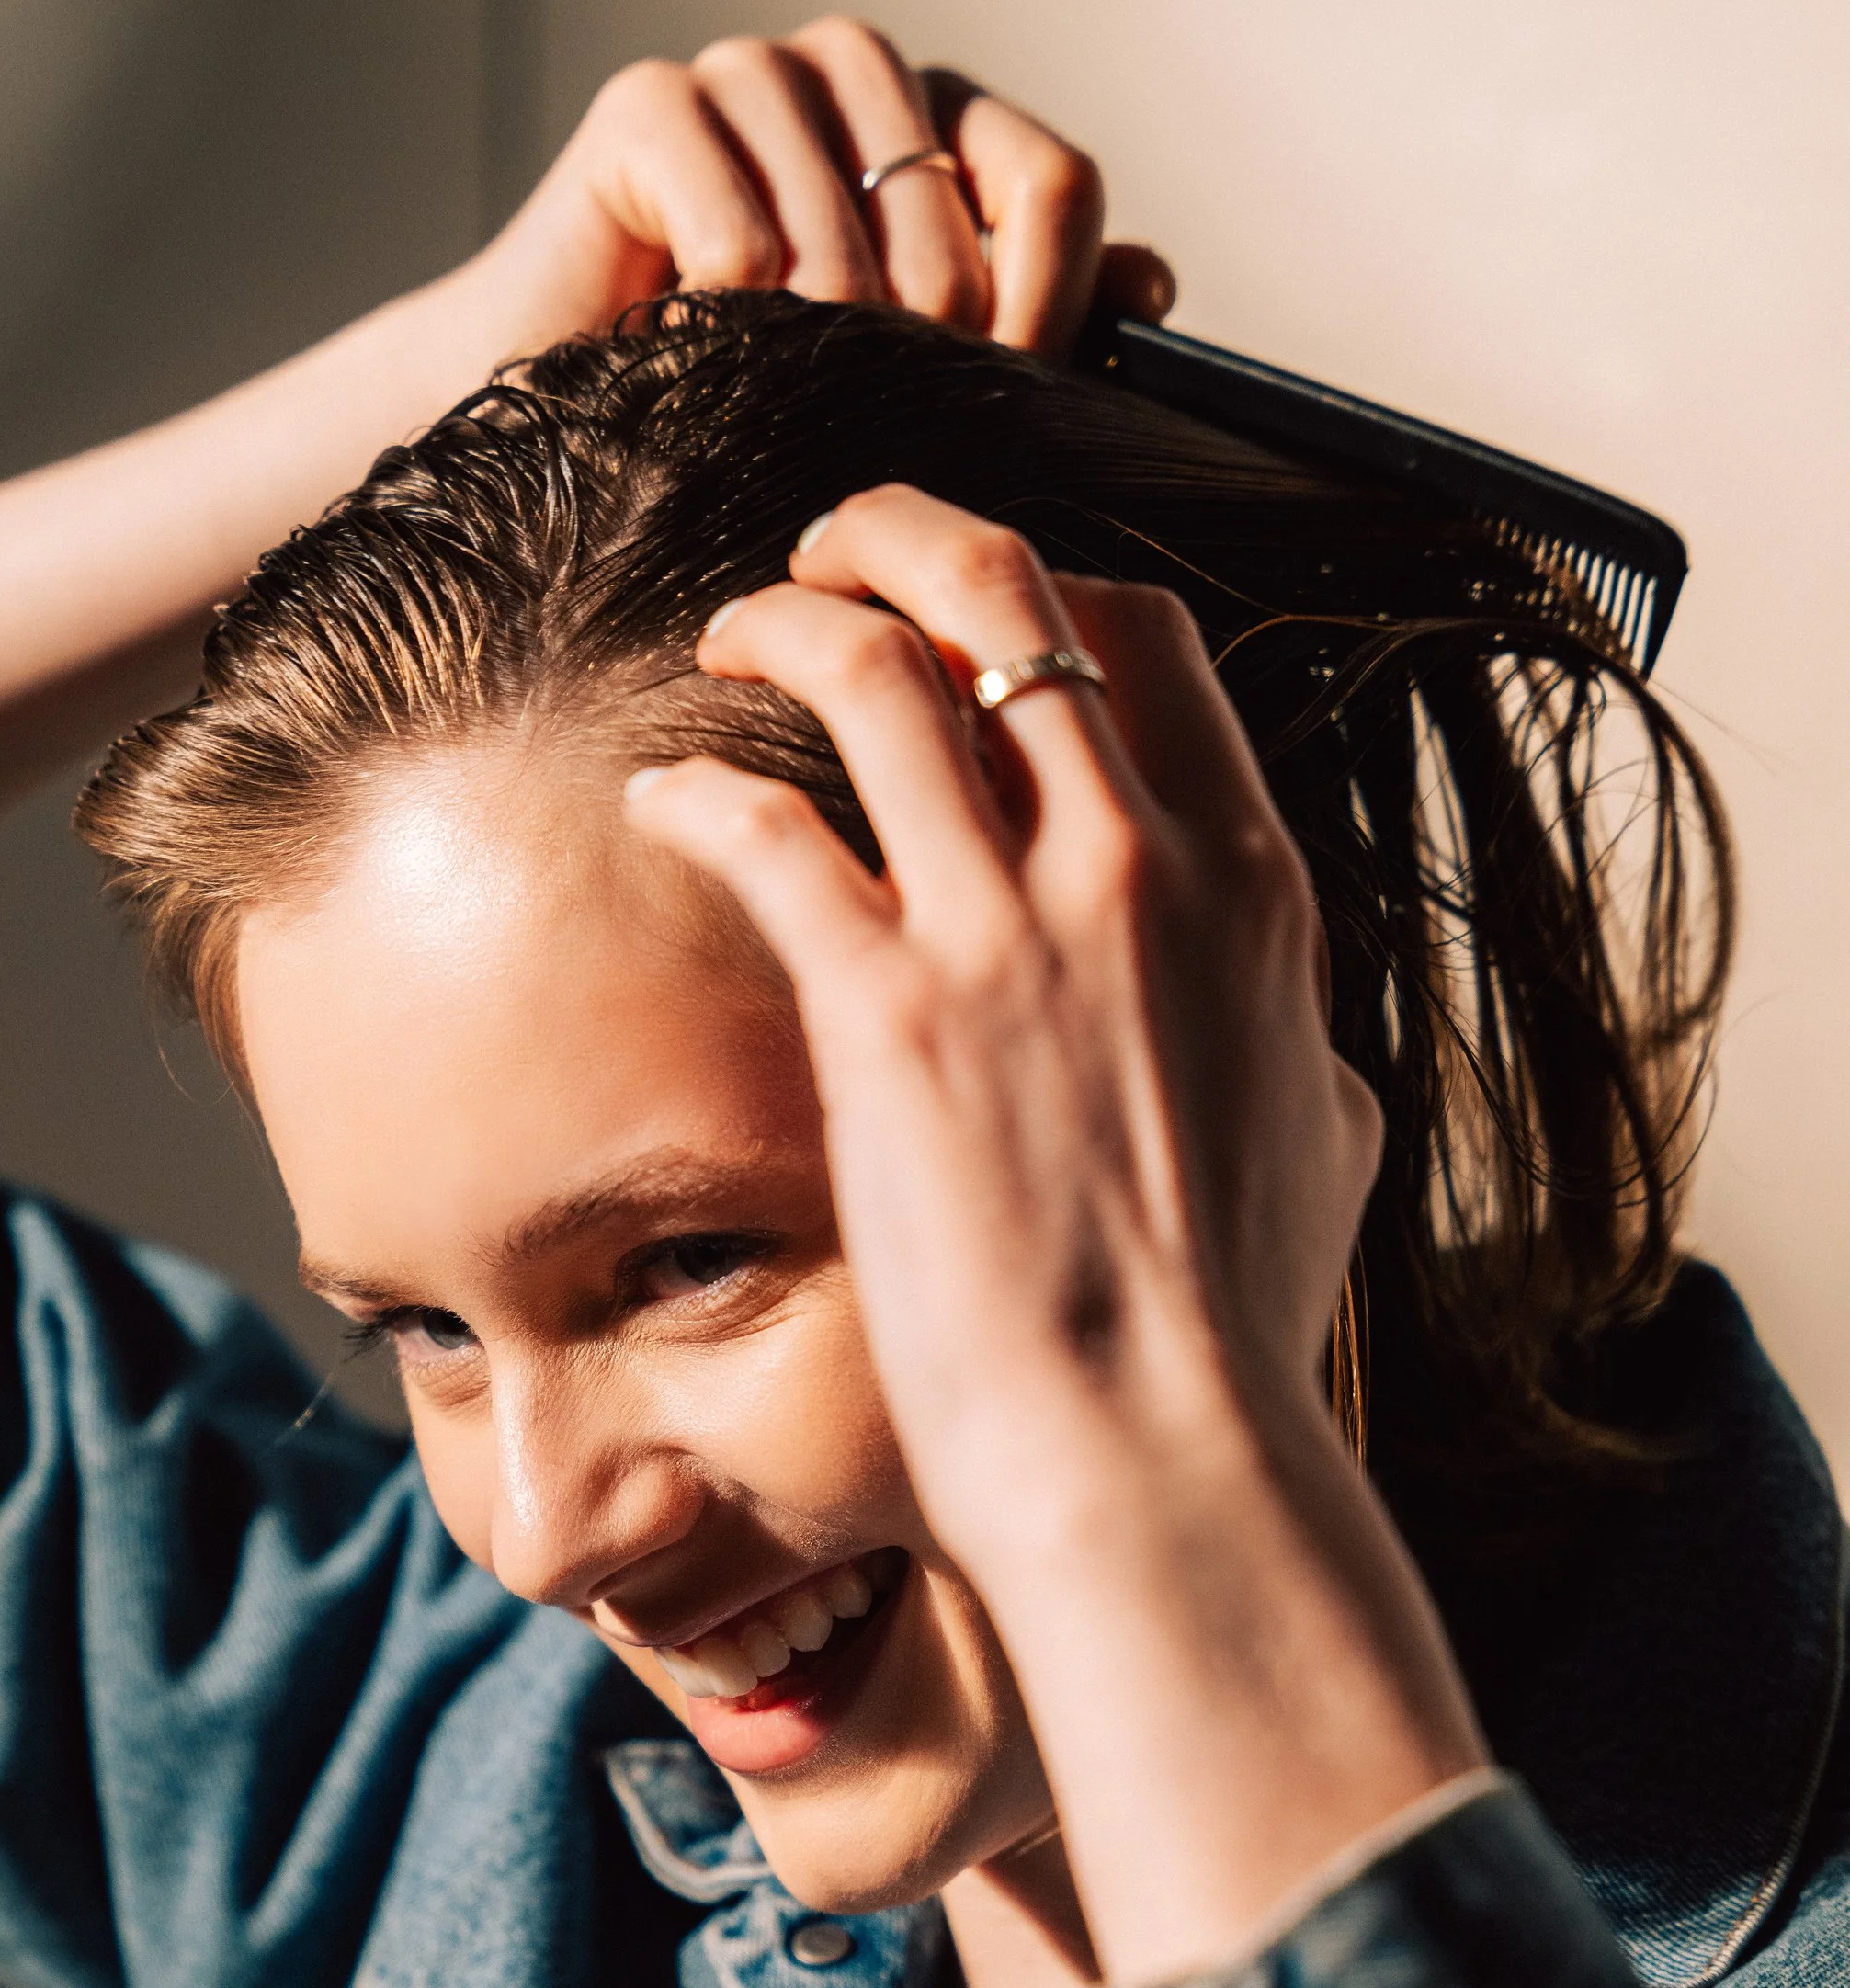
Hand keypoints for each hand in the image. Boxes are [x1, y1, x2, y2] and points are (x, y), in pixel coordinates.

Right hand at [477, 18, 1173, 364]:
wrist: (565, 440)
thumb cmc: (739, 411)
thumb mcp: (911, 382)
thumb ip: (1034, 324)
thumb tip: (1151, 282)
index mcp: (926, 123)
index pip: (1051, 178)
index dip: (1045, 306)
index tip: (1011, 406)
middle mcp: (845, 75)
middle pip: (953, 205)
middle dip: (930, 347)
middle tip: (879, 428)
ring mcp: (746, 74)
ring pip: (847, 223)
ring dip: (824, 344)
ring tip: (784, 404)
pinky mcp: (649, 105)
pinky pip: (739, 224)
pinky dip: (733, 316)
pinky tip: (698, 354)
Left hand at [627, 490, 1484, 1979]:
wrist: (1162, 1448)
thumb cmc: (1236, 1333)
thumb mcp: (1329, 1148)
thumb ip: (1302, 1047)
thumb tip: (1307, 1039)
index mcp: (1252, 885)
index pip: (1145, 643)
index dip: (1041, 596)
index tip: (970, 618)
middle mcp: (1137, 867)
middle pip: (1013, 599)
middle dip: (904, 539)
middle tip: (830, 555)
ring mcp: (1010, 929)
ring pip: (879, 669)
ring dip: (788, 621)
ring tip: (734, 634)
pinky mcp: (887, 1009)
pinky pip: (768, 826)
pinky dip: (699, 788)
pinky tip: (659, 798)